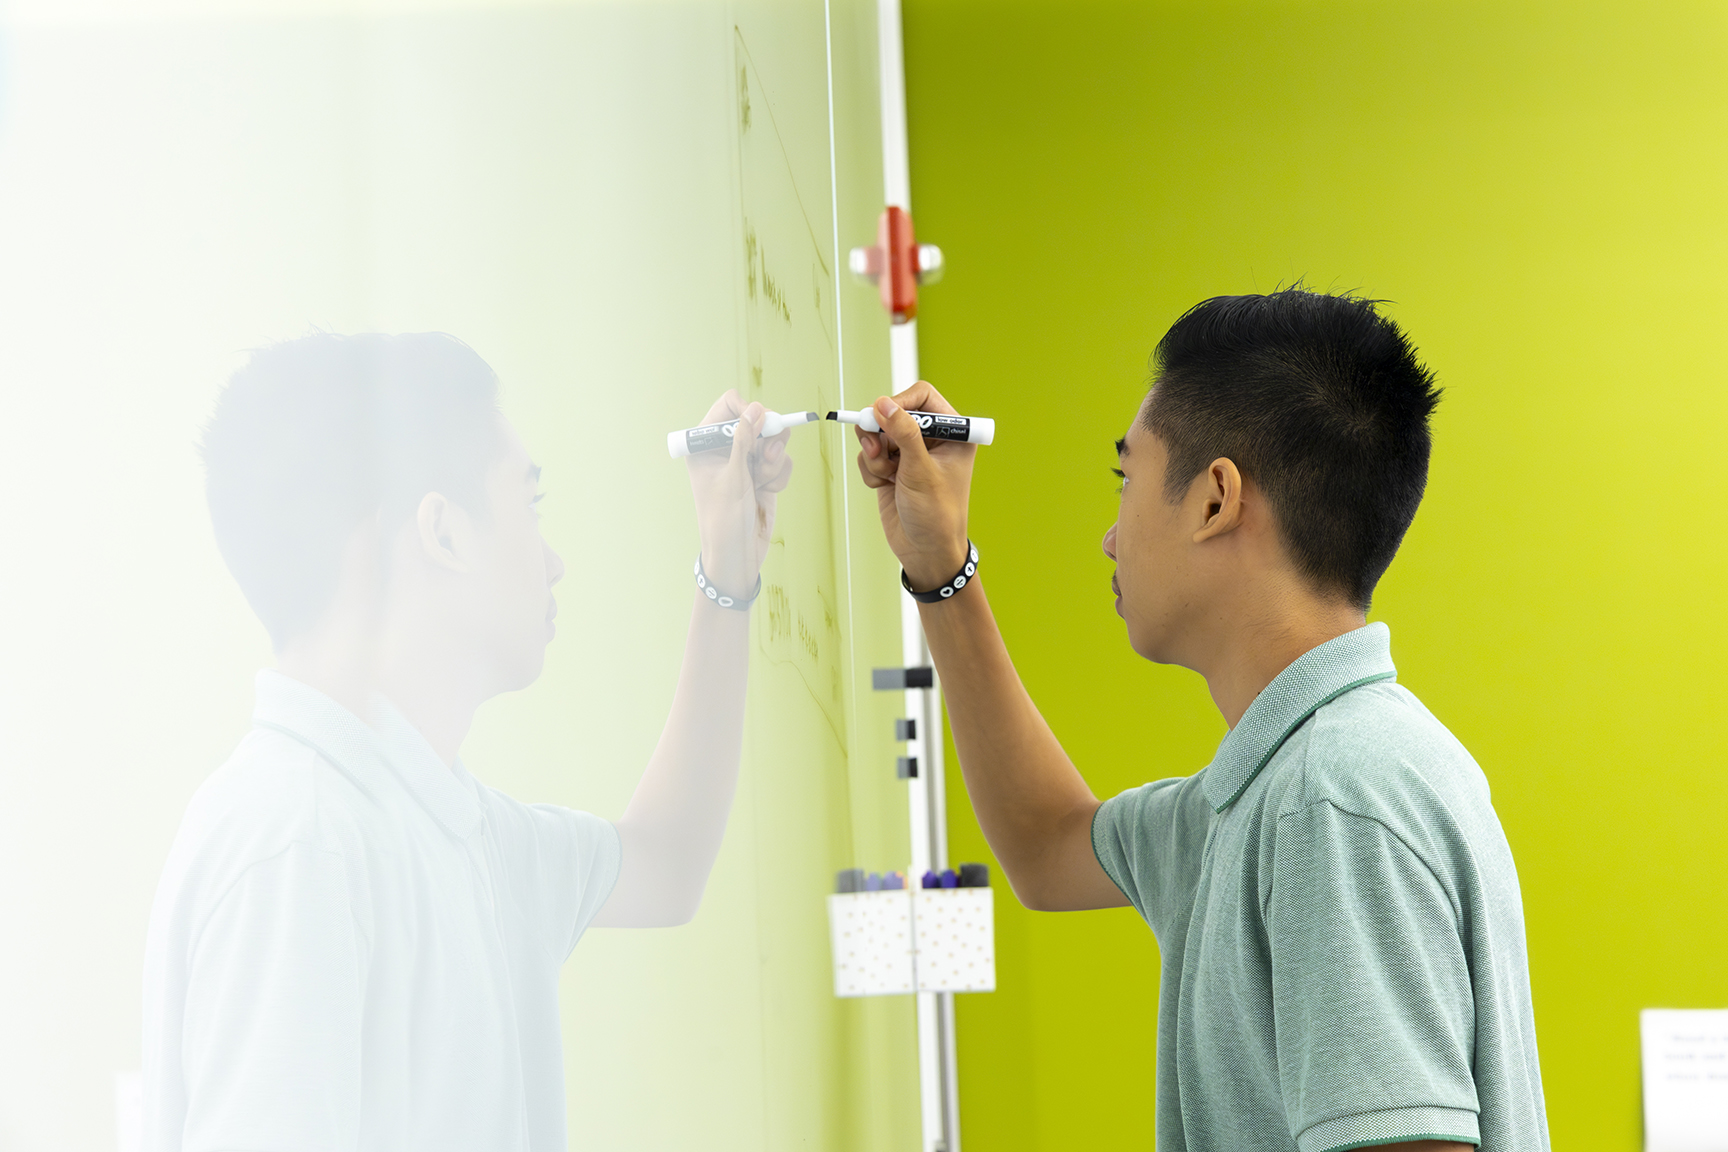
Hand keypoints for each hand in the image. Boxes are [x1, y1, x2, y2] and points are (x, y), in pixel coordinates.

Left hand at [685, 391, 793, 600]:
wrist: (737, 555)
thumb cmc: (724, 520)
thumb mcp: (734, 478)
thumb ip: (744, 441)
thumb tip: (755, 409)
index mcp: (705, 445)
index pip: (727, 407)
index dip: (747, 410)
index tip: (761, 423)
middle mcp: (724, 449)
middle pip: (757, 420)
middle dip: (767, 439)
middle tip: (767, 457)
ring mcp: (744, 461)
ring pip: (772, 440)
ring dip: (773, 460)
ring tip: (762, 482)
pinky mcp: (762, 474)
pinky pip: (781, 460)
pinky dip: (779, 475)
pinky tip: (767, 491)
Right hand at [853, 381, 975, 589]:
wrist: (925, 552)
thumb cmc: (937, 516)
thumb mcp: (921, 471)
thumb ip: (904, 434)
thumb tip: (884, 404)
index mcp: (951, 433)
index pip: (922, 396)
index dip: (900, 402)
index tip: (883, 416)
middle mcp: (931, 440)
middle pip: (893, 413)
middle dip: (881, 432)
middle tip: (876, 449)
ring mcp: (910, 454)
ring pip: (877, 434)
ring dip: (874, 454)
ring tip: (886, 475)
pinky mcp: (892, 468)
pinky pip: (870, 455)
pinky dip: (871, 469)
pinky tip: (884, 486)